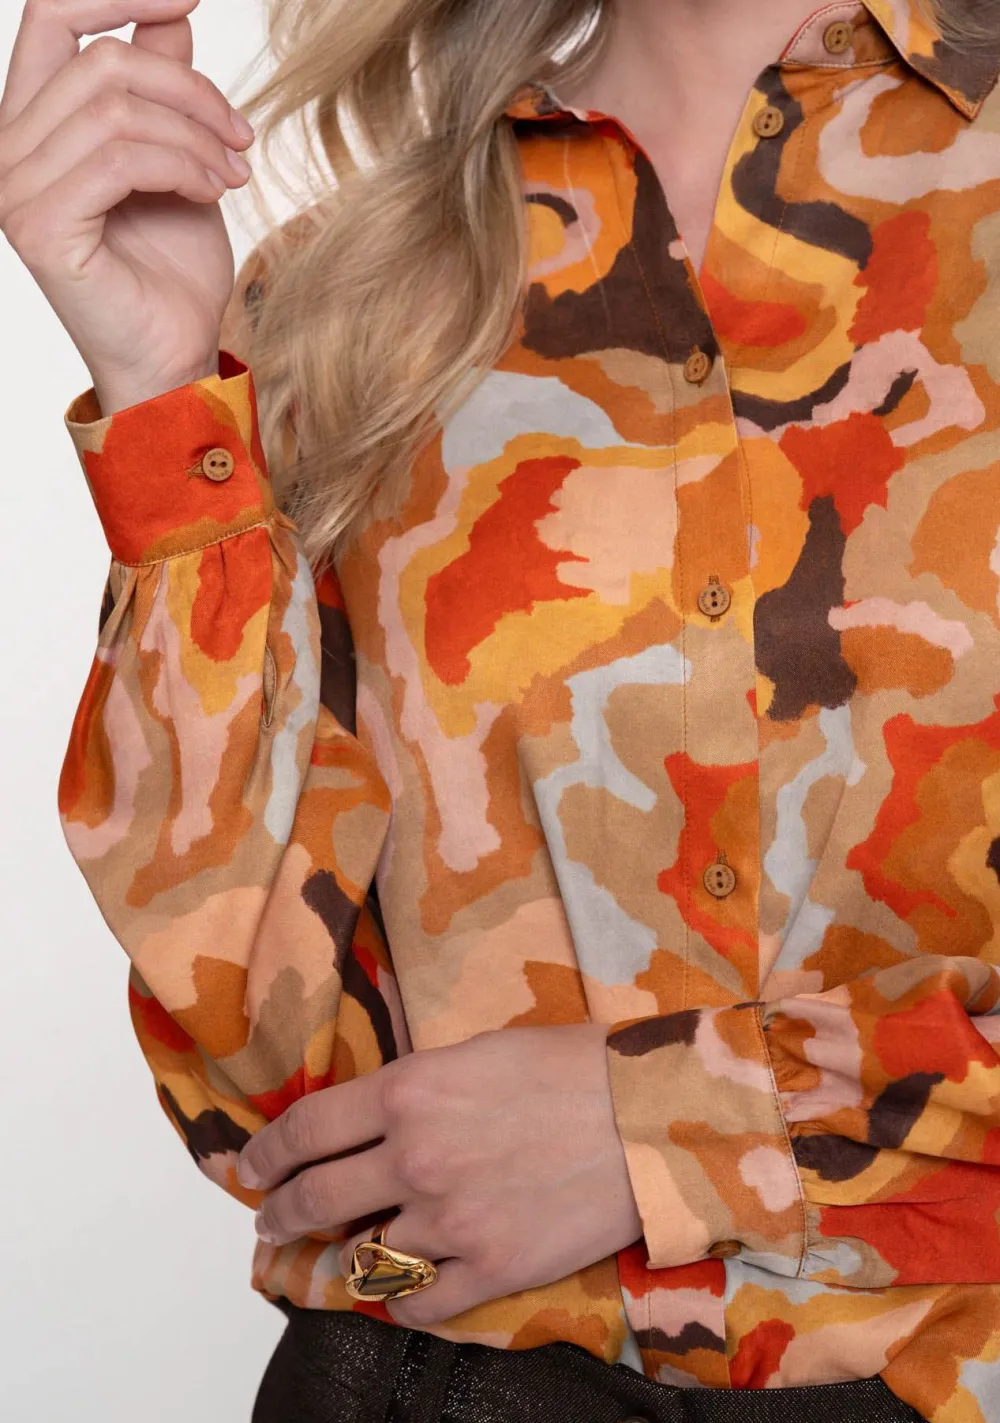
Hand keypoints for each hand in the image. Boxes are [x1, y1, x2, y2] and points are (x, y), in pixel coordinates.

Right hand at [0, 0, 254, 412]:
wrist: (173, 355)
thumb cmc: (172, 269)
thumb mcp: (177, 157)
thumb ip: (161, 87)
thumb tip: (171, 11)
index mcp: (33, 122)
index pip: (52, 17)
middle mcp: (8, 147)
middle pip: (101, 60)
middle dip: (190, 90)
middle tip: (241, 136)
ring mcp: (15, 187)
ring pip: (115, 107)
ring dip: (195, 134)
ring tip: (234, 172)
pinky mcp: (40, 225)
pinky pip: (120, 158)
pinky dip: (183, 165)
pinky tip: (216, 191)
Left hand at [236, 1025, 643, 1325]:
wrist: (649, 1115)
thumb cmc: (573, 1065)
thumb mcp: (478, 1050)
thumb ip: (419, 1085)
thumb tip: (380, 1112)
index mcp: (408, 1091)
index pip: (307, 1128)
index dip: (267, 1152)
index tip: (249, 1166)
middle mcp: (415, 1157)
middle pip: (317, 1198)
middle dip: (279, 1214)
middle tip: (268, 1222)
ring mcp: (449, 1219)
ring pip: (366, 1253)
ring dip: (346, 1256)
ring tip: (340, 1256)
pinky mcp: (491, 1267)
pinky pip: (420, 1304)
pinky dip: (403, 1302)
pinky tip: (401, 1294)